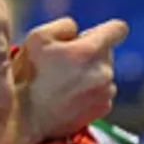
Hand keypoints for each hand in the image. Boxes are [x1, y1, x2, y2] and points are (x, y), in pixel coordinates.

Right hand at [13, 17, 128, 143]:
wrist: (24, 118)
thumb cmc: (29, 76)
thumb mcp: (38, 37)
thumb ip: (65, 25)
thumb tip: (77, 31)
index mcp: (90, 51)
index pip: (118, 29)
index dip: (106, 30)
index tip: (90, 37)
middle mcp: (103, 71)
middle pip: (107, 52)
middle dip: (89, 54)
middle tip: (63, 64)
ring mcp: (105, 92)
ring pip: (104, 73)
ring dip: (90, 74)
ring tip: (64, 83)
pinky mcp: (102, 109)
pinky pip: (102, 93)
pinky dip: (90, 93)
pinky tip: (69, 96)